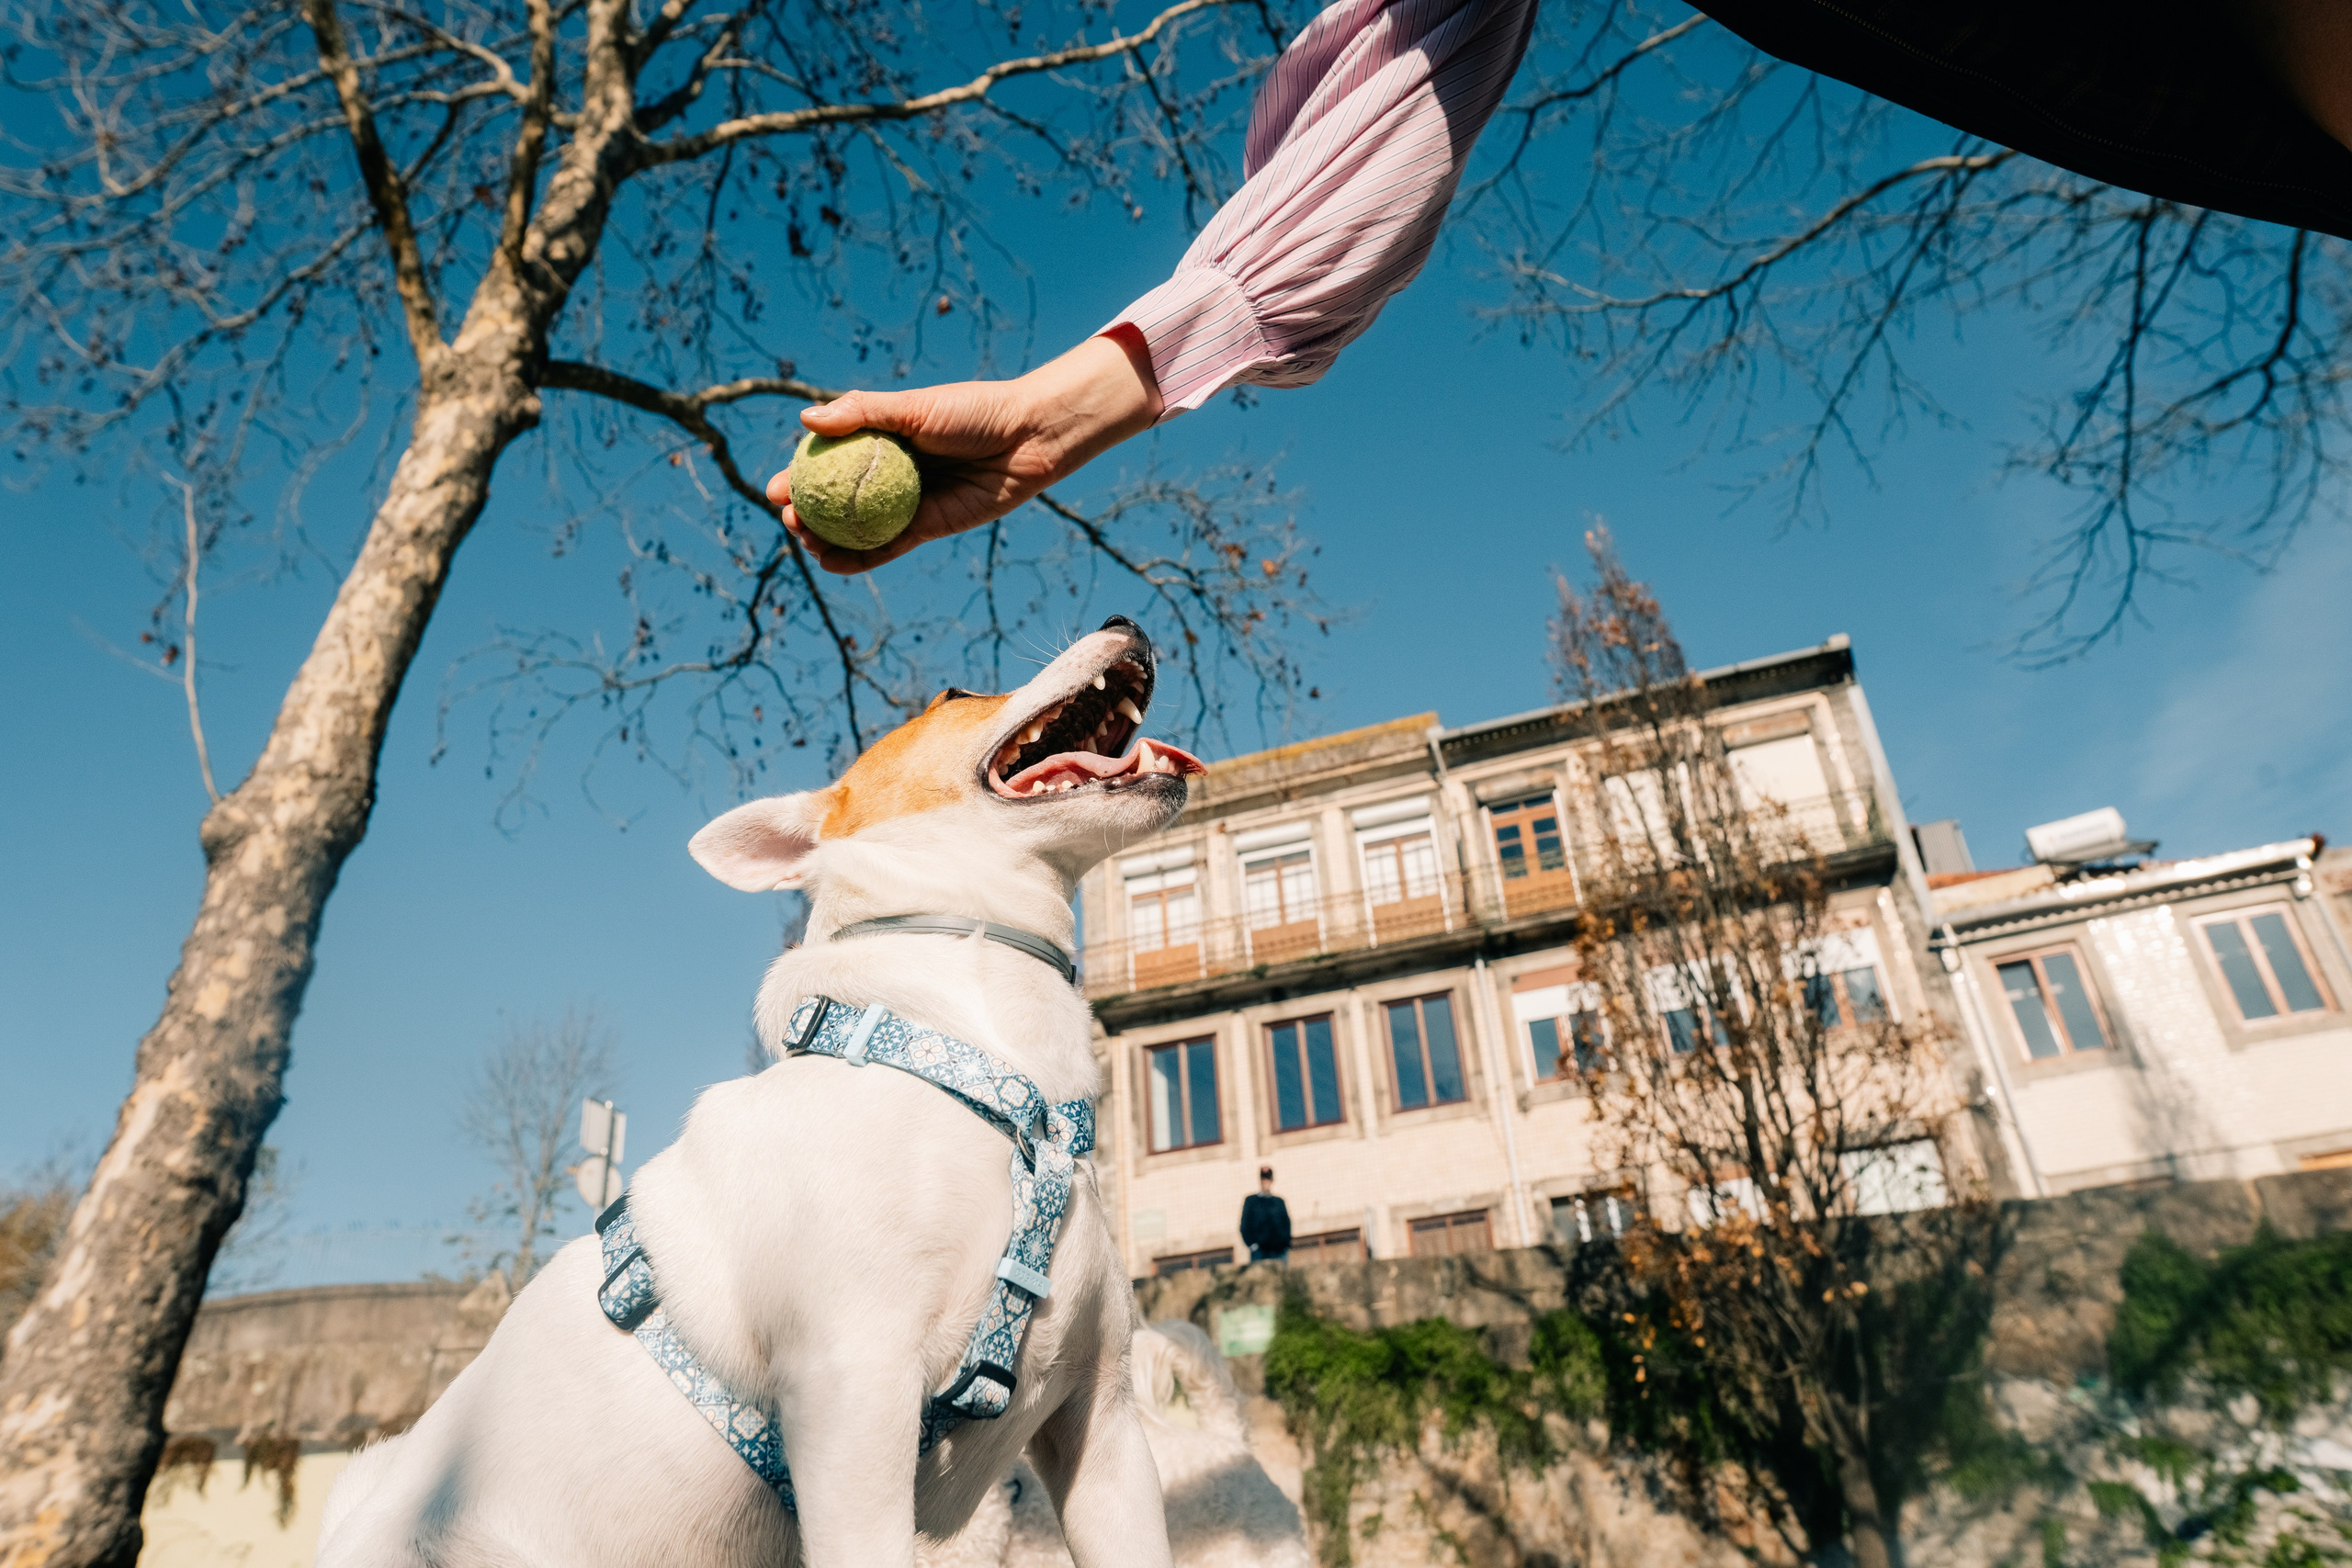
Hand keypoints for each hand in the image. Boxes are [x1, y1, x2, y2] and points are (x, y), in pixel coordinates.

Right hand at [768, 327, 1162, 573]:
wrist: (1029, 438)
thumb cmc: (974, 411)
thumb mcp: (914, 408)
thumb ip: (863, 413)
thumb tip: (808, 419)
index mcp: (880, 439)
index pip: (827, 461)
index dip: (797, 478)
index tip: (773, 490)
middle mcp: (888, 472)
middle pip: (835, 499)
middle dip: (805, 513)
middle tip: (789, 519)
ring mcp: (906, 502)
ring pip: (855, 528)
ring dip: (825, 540)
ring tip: (806, 541)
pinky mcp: (927, 528)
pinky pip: (886, 548)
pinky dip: (859, 558)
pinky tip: (833, 563)